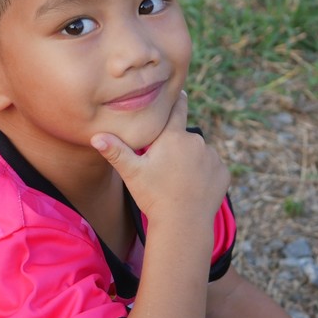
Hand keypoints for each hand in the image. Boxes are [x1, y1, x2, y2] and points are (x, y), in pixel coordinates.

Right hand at [90, 91, 229, 223]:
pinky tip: (194, 189)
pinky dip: (205, 175)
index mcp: (174, 136)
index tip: (181, 93)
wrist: (183, 224)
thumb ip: (115, 151)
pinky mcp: (223, 173)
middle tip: (166, 167)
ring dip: (192, 161)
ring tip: (179, 181)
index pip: (178, 108)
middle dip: (178, 146)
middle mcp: (197, 141)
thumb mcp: (132, 173)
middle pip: (186, 137)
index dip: (177, 100)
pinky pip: (213, 169)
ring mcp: (212, 157)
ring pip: (200, 153)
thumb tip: (95, 136)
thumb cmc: (154, 197)